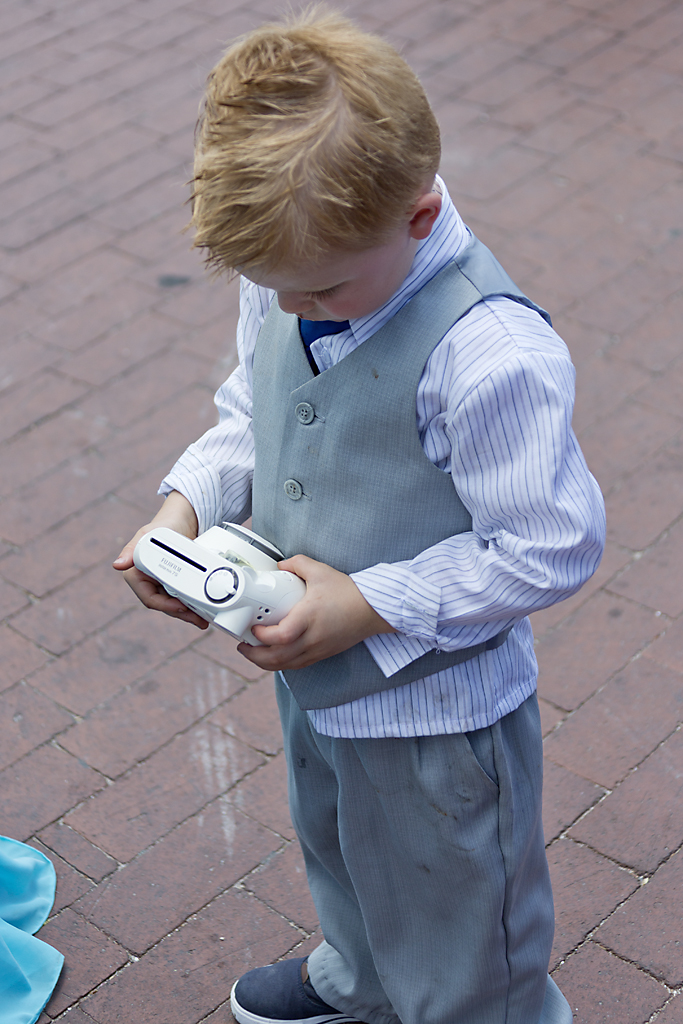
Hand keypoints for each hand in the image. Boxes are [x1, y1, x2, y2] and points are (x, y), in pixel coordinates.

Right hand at [112, 491, 208, 628]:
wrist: (184, 520)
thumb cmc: (163, 525)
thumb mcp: (147, 535)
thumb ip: (131, 550)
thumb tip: (117, 565)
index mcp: (137, 575)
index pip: (149, 598)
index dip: (165, 605)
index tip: (181, 606)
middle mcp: (150, 582)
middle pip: (165, 605)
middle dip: (181, 614)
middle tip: (198, 619)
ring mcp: (164, 584)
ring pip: (176, 604)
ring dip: (189, 613)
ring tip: (203, 618)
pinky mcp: (178, 583)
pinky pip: (185, 598)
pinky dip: (194, 604)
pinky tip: (205, 609)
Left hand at [236, 554, 395, 670]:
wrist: (374, 610)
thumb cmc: (349, 592)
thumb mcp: (320, 571)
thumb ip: (297, 564)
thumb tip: (280, 565)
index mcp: (309, 617)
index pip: (281, 636)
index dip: (262, 636)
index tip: (252, 628)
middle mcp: (312, 638)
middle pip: (278, 658)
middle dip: (255, 656)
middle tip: (243, 646)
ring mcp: (317, 649)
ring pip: (286, 666)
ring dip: (265, 663)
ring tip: (253, 652)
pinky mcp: (322, 654)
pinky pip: (297, 666)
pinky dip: (281, 664)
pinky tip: (274, 656)